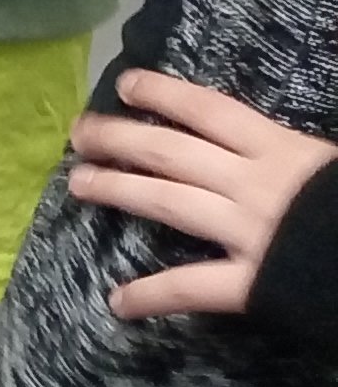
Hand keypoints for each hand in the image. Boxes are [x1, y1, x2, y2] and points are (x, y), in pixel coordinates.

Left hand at [67, 66, 337, 318]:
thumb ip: (308, 154)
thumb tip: (269, 142)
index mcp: (285, 151)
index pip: (212, 111)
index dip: (165, 93)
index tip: (125, 84)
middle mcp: (258, 185)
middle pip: (172, 151)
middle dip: (120, 138)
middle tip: (79, 133)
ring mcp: (251, 234)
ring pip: (168, 203)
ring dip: (118, 190)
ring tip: (77, 184)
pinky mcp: (255, 284)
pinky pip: (193, 287)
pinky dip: (153, 295)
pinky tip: (118, 302)